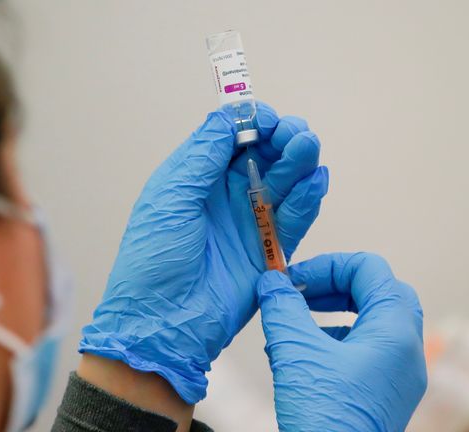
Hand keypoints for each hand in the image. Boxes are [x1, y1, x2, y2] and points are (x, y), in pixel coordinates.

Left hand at [80, 103, 328, 402]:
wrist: (163, 323)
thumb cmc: (153, 260)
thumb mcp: (170, 198)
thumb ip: (202, 156)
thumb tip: (227, 116)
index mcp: (195, 178)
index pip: (230, 137)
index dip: (250, 122)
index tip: (265, 118)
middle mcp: (224, 195)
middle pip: (263, 154)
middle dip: (281, 137)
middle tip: (293, 134)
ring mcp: (249, 222)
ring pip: (284, 181)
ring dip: (298, 161)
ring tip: (307, 146)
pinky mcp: (270, 249)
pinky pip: (295, 218)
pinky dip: (308, 198)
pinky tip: (315, 179)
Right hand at [257, 253, 426, 431]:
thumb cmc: (323, 414)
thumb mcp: (294, 351)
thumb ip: (282, 307)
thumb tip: (272, 281)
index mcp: (394, 331)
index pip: (370, 270)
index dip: (328, 265)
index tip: (293, 279)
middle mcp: (407, 350)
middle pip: (378, 292)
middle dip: (334, 287)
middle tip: (299, 294)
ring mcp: (400, 375)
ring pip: (372, 322)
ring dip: (332, 313)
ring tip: (293, 324)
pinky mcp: (385, 394)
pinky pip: (366, 351)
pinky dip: (335, 341)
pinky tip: (300, 355)